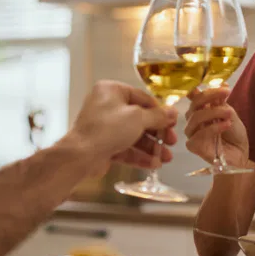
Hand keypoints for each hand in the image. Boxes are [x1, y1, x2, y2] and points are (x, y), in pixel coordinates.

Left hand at [59, 80, 178, 174]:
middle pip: (139, 118)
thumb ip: (158, 116)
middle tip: (172, 142)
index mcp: (112, 91)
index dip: (160, 111)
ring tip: (166, 159)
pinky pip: (125, 148)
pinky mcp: (102, 145)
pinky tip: (154, 164)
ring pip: (133, 135)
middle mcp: (106, 106)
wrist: (81, 156)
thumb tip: (173, 113)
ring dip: (151, 147)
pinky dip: (139, 156)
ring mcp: (104, 127)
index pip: (143, 98)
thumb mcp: (138, 118)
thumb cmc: (107, 129)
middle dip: (157, 133)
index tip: (173, 122)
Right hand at [184, 86, 247, 166]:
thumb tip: (221, 84)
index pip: (194, 95)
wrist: (240, 154)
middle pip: (194, 104)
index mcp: (200, 110)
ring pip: (196, 117)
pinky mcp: (194, 146)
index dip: (203, 88)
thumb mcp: (230, 113)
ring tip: (229, 113)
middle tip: (226, 92)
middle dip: (210, 96)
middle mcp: (193, 120)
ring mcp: (192, 133)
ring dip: (214, 112)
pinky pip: (199, 134)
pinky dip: (214, 128)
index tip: (220, 85)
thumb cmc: (234, 134)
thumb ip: (221, 102)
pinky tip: (226, 125)